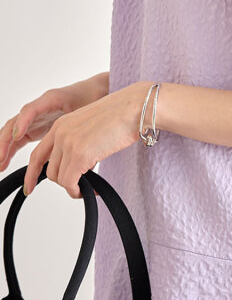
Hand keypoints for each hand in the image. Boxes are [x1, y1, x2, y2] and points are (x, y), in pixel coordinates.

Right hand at [0, 73, 109, 173]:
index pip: (30, 110)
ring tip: (0, 166)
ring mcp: (35, 118)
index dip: (23, 122)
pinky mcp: (36, 127)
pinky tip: (5, 163)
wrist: (95, 93)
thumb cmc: (92, 98)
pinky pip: (19, 138)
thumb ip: (84, 125)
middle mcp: (39, 109)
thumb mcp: (89, 109)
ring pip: (14, 132)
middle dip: (6, 141)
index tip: (19, 135)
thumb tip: (86, 151)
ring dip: (5, 148)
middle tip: (2, 158)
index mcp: (51, 100)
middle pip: (15, 123)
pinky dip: (11, 150)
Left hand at [22, 81, 151, 198]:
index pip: (37, 154)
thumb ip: (79, 143)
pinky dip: (79, 191)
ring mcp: (69, 143)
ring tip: (88, 188)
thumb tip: (80, 166)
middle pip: (49, 171)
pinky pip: (71, 183)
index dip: (32, 173)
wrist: (134, 108)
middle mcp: (60, 133)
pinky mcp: (81, 154)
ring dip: (73, 187)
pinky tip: (91, 191)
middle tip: (80, 187)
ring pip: (60, 179)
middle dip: (64, 182)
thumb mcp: (91, 128)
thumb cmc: (122, 116)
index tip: (30, 187)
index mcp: (61, 125)